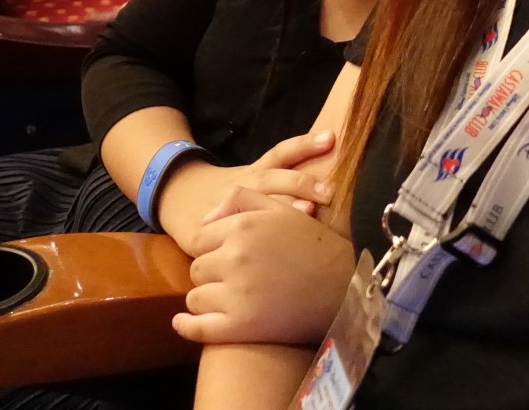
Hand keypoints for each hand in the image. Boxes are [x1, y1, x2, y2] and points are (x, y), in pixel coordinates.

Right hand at [156, 130, 335, 252]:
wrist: (178, 194)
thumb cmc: (229, 193)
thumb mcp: (254, 180)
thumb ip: (285, 182)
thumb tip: (334, 184)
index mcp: (257, 171)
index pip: (282, 153)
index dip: (305, 144)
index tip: (332, 137)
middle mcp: (245, 184)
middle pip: (274, 178)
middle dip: (301, 183)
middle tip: (328, 192)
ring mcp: (228, 208)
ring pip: (254, 204)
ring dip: (280, 209)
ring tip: (305, 213)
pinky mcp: (208, 231)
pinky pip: (223, 238)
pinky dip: (235, 243)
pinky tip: (248, 258)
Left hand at [172, 187, 354, 345]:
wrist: (346, 288)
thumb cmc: (314, 246)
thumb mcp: (280, 208)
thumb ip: (240, 199)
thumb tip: (204, 219)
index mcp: (242, 226)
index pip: (199, 240)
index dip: (211, 250)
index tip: (225, 259)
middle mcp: (235, 257)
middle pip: (196, 269)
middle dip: (211, 274)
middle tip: (234, 281)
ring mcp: (236, 294)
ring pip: (195, 298)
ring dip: (207, 300)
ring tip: (229, 301)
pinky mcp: (241, 326)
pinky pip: (198, 328)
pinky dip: (187, 327)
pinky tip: (182, 323)